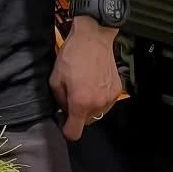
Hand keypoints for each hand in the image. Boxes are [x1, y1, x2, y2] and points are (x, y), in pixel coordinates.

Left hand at [50, 19, 122, 140]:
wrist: (94, 38)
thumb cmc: (73, 56)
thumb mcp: (55, 79)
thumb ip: (59, 100)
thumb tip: (64, 110)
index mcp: (80, 102)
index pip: (74, 132)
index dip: (67, 129)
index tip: (64, 122)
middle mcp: (97, 104)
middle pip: (86, 123)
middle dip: (78, 115)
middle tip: (72, 98)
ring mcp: (110, 98)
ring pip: (96, 113)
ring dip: (89, 107)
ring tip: (84, 88)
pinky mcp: (117, 91)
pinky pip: (106, 103)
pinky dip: (99, 99)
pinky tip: (94, 84)